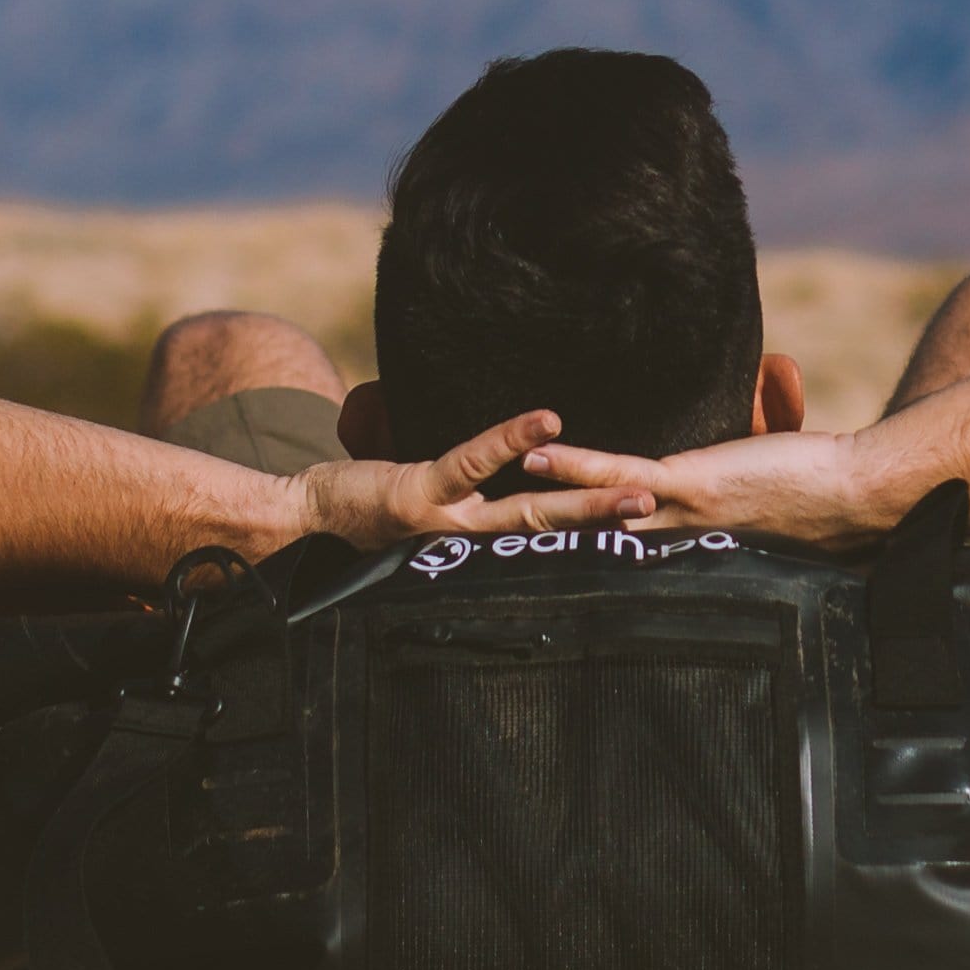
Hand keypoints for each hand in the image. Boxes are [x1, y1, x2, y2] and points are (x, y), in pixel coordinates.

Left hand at [294, 409, 656, 551]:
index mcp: (480, 548)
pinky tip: (547, 420)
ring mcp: (448, 522)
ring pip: (528, 512)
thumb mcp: (431, 518)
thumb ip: (476, 506)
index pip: (552, 544)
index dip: (603, 539)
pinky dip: (510, 440)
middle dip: (614, 530)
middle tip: (670, 523)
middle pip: (557, 535)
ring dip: (584, 502)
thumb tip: (525, 486)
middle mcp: (471, 545)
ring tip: (635, 492)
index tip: (658, 534)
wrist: (300, 520)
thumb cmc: (368, 515)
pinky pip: (474, 463)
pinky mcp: (420, 492)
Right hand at [520, 426, 911, 552]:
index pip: (632, 551)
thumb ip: (760, 434)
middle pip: (600, 542)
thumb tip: (769, 383)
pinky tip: (535, 456)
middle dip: (547, 536)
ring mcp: (685, 515)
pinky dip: (576, 462)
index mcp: (699, 546)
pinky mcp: (694, 483)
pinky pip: (621, 472)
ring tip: (494, 491)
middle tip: (490, 531)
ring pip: (597, 510)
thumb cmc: (830, 486)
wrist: (864, 494)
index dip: (588, 549)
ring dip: (544, 500)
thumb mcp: (776, 473)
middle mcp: (683, 539)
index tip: (544, 551)